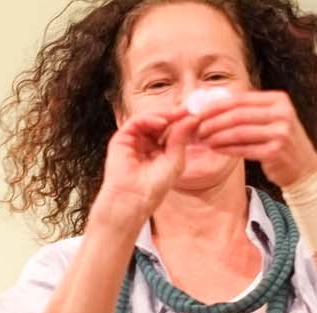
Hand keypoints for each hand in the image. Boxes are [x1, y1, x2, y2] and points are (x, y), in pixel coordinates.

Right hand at [93, 109, 199, 228]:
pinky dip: (149, 118)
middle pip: (159, 120)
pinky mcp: (121, 140)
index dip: (181, 120)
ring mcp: (132, 141)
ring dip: (162, 114)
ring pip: (147, 118)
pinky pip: (135, 121)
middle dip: (173, 114)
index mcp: (158, 150)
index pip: (170, 129)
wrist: (134, 200)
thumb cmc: (153, 187)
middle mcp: (144, 143)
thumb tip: (192, 117)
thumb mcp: (175, 160)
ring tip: (174, 116)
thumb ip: (181, 138)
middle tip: (187, 110)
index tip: (196, 114)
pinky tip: (161, 122)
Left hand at [192, 90, 316, 187]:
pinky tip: (215, 149)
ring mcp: (280, 132)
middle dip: (213, 122)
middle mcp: (282, 113)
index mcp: (278, 99)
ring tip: (203, 140)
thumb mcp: (270, 118)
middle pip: (237, 115)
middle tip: (197, 128)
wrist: (303, 166)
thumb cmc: (279, 140)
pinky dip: (226, 149)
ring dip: (216, 137)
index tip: (198, 112)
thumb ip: (248, 110)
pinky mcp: (275, 151)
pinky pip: (243, 149)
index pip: (240, 99)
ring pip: (238, 132)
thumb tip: (212, 104)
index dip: (216, 106)